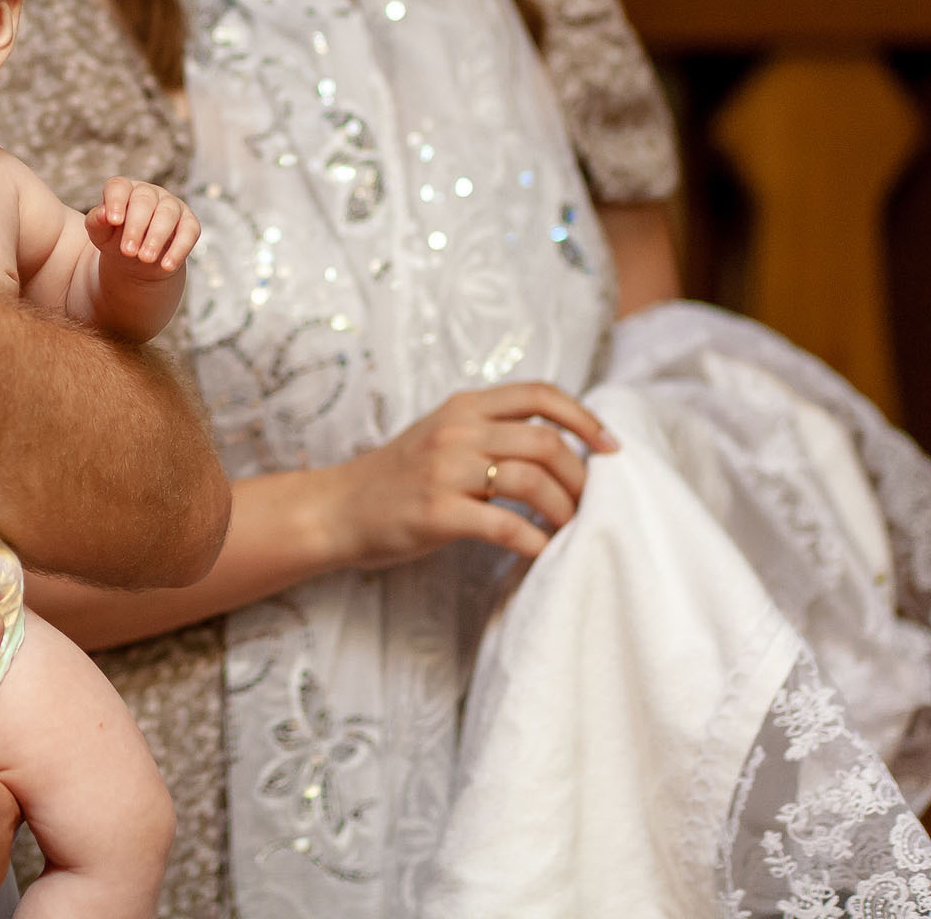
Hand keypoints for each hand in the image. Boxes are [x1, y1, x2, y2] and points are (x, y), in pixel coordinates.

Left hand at [85, 178, 199, 277]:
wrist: (136, 261)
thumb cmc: (114, 240)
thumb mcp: (100, 233)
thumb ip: (97, 221)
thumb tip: (104, 214)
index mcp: (123, 190)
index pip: (119, 187)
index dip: (116, 201)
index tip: (113, 221)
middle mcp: (148, 193)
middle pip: (144, 201)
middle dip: (136, 227)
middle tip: (128, 251)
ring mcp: (171, 205)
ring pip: (167, 214)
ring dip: (156, 237)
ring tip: (145, 258)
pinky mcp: (189, 223)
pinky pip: (189, 232)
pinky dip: (179, 249)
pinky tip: (166, 265)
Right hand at [318, 382, 619, 568]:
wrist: (338, 509)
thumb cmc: (398, 479)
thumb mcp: (442, 435)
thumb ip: (491, 432)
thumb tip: (564, 447)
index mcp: (462, 407)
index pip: (539, 394)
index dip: (585, 418)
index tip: (611, 448)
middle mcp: (456, 431)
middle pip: (545, 442)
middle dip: (581, 477)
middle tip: (589, 505)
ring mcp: (444, 471)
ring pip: (532, 481)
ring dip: (565, 511)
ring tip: (570, 531)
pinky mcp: (437, 513)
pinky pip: (507, 526)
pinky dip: (537, 543)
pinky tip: (543, 553)